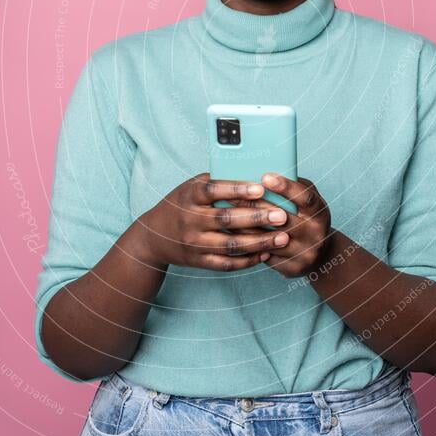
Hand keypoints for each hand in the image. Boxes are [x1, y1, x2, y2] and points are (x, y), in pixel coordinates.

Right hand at [137, 173, 290, 271]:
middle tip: (281, 215)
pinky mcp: (199, 261)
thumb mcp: (191, 187)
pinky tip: (265, 253)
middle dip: (257, 218)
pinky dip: (247, 260)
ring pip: (230, 245)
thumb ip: (216, 182)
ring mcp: (194, 243)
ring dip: (259, 242)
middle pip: (226, 219)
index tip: (260, 188)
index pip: (214, 190)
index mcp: (190, 196)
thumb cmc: (180, 205)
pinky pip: (226, 263)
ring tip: (282, 238)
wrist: (153, 238)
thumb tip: (252, 172)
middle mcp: (191, 219)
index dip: (237, 189)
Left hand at [231, 173, 331, 278]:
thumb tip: (266, 169)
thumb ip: (293, 187)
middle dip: (256, 206)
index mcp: (320, 212)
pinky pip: (265, 256)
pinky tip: (232, 234)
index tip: (265, 177)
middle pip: (283, 220)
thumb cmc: (307, 218)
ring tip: (226, 213)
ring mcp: (305, 253)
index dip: (286, 187)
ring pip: (269, 239)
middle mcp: (316, 233)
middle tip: (232, 194)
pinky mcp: (293, 268)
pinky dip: (248, 245)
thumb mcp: (307, 200)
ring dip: (245, 226)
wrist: (320, 254)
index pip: (305, 197)